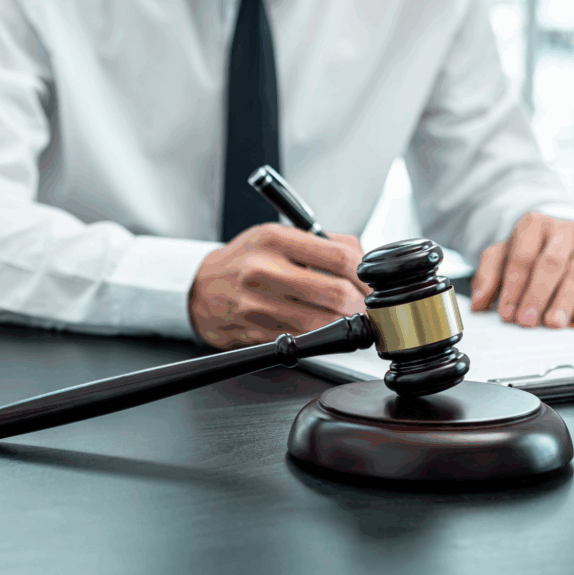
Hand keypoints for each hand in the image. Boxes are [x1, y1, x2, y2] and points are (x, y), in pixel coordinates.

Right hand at [189, 224, 369, 348]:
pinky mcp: (255, 331)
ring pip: (322, 323)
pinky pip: (303, 339)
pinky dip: (320, 338)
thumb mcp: (278, 236)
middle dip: (361, 305)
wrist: (200, 288)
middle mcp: (263, 270)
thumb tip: (365, 263)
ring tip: (348, 319)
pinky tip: (322, 329)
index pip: (339, 256)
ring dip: (345, 326)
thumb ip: (323, 243)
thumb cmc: (245, 260)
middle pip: (336, 293)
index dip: (366, 275)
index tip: (373, 284)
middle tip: (365, 307)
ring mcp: (257, 303)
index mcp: (275, 238)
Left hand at [471, 212, 573, 327]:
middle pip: (550, 263)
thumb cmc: (533, 248)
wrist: (568, 234)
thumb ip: (489, 275)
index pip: (522, 257)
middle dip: (536, 294)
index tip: (506, 312)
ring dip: (564, 299)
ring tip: (553, 322)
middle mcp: (563, 230)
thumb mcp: (505, 254)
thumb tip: (478, 303)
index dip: (513, 287)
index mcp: (533, 225)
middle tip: (526, 321)